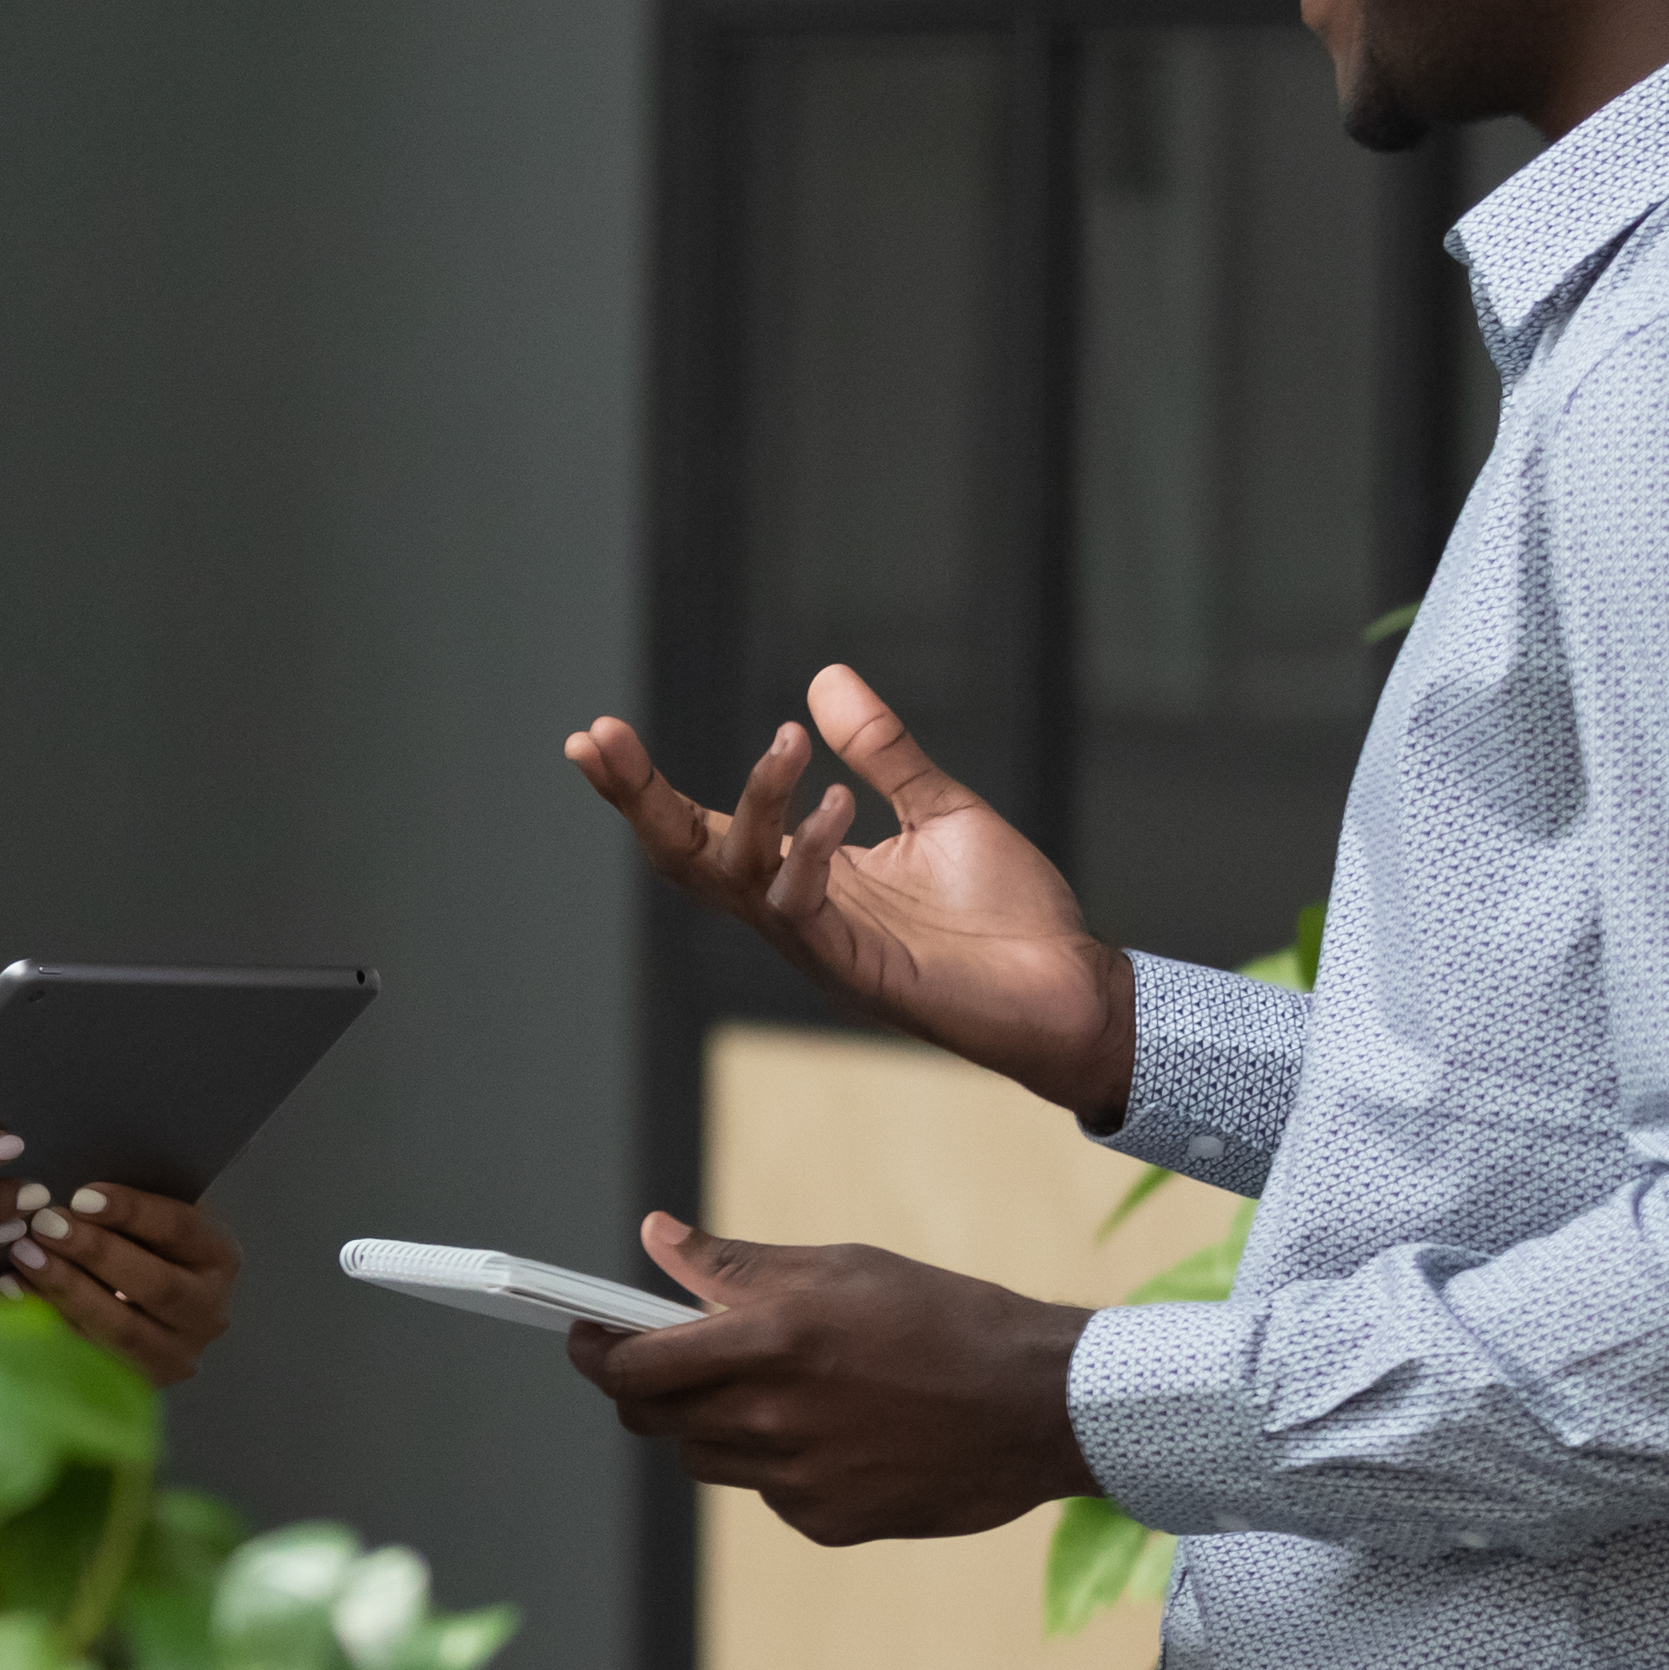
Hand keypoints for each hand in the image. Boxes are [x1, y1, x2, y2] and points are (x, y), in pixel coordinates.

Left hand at [0, 1182, 238, 1387]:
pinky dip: (48, 1321)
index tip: (80, 1196)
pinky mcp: (140, 1383)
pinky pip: (90, 1354)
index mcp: (218, 1256)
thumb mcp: (152, 1215)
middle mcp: (208, 1312)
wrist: (154, 1305)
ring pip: (121, 1328)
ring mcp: (176, 1355)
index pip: (178, 1230)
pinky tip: (15, 1290)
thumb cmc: (145, 1242)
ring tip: (23, 1255)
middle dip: (94, 1253)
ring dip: (66, 1289)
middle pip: (154, 1285)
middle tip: (43, 1225)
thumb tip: (75, 1191)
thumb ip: (128, 1204)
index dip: (130, 1211)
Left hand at [561, 1213, 1099, 1546]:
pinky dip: (773, 1460)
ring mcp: (800, 1481)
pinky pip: (767, 1492)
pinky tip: (828, 1428)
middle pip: (654, 1421)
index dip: (593, 1354)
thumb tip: (655, 1240)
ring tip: (761, 1385)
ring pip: (707, 1458)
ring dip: (707, 1423)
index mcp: (771, 1341)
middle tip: (652, 1358)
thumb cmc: (945, 1317)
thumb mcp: (840, 1267)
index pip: (635, 1367)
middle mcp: (774, 1418)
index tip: (580, 1334)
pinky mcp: (828, 1522)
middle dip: (638, 1390)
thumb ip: (735, 1265)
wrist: (1043, 1406)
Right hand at [562, 665, 1134, 1120]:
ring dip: (754, 804)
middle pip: (685, 858)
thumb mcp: (940, 812)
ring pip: (740, 879)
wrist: (1072, 992)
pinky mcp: (860, 974)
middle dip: (636, 799)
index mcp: (804, 875)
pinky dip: (812, 853)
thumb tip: (823, 677)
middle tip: (596, 738)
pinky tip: (840, 805)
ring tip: (788, 742)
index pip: (702, 827)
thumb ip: (883, 752)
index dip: (644, 787)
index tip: (595, 733)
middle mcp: (796, 912)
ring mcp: (822, 947)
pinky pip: (807, 912)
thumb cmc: (1008, 918)